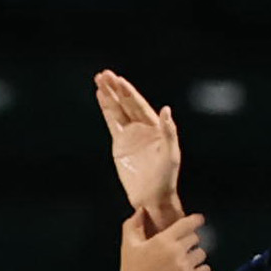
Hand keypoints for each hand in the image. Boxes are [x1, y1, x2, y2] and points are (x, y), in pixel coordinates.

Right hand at [96, 70, 182, 216]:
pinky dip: (106, 109)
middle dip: (115, 89)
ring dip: (109, 95)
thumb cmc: (166, 178)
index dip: (129, 92)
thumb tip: (166, 110)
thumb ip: (169, 132)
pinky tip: (100, 96)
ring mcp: (131, 134)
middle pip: (127, 103)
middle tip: (104, 74)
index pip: (139, 105)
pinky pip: (112, 122)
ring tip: (99, 79)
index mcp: (156, 127)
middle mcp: (143, 127)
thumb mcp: (170, 155)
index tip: (118, 80)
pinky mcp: (120, 143)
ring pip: (118, 110)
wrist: (152, 196)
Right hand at [117, 208, 210, 270]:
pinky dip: (202, 270)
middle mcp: (177, 251)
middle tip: (183, 247)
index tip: (200, 219)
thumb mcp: (128, 245)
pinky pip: (206, 270)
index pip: (187, 223)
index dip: (196, 220)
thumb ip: (133, 224)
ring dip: (196, 256)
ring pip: (202, 253)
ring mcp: (185, 266)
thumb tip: (141, 210)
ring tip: (186, 261)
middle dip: (190, 241)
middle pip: (196, 238)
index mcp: (163, 239)